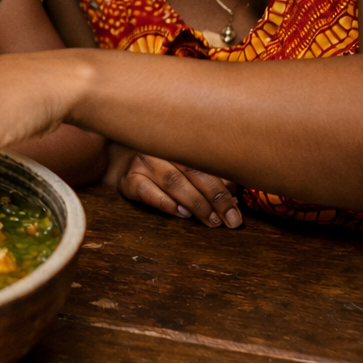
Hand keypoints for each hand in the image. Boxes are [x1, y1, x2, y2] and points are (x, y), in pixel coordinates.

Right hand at [107, 145, 241, 227]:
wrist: (127, 163)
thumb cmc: (166, 166)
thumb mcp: (189, 166)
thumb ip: (212, 176)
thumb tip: (234, 194)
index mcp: (182, 141)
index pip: (209, 164)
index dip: (225, 190)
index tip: (236, 213)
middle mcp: (162, 148)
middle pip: (193, 172)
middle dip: (215, 199)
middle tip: (227, 221)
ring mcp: (143, 163)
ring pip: (173, 181)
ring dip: (195, 203)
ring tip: (209, 220)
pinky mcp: (129, 179)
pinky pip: (147, 191)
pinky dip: (167, 203)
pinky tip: (182, 213)